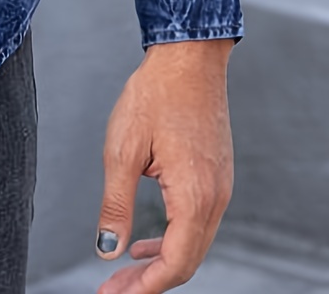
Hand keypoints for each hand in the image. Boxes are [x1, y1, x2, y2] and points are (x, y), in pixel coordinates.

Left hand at [94, 39, 234, 291]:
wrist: (189, 58)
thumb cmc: (154, 96)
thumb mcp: (122, 150)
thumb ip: (115, 205)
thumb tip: (107, 249)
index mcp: (194, 196)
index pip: (175, 264)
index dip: (144, 287)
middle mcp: (215, 199)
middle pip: (187, 262)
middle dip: (149, 282)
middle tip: (113, 289)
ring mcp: (221, 189)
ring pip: (193, 245)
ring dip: (161, 263)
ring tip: (125, 270)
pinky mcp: (217, 178)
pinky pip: (198, 224)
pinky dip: (173, 240)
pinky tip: (146, 240)